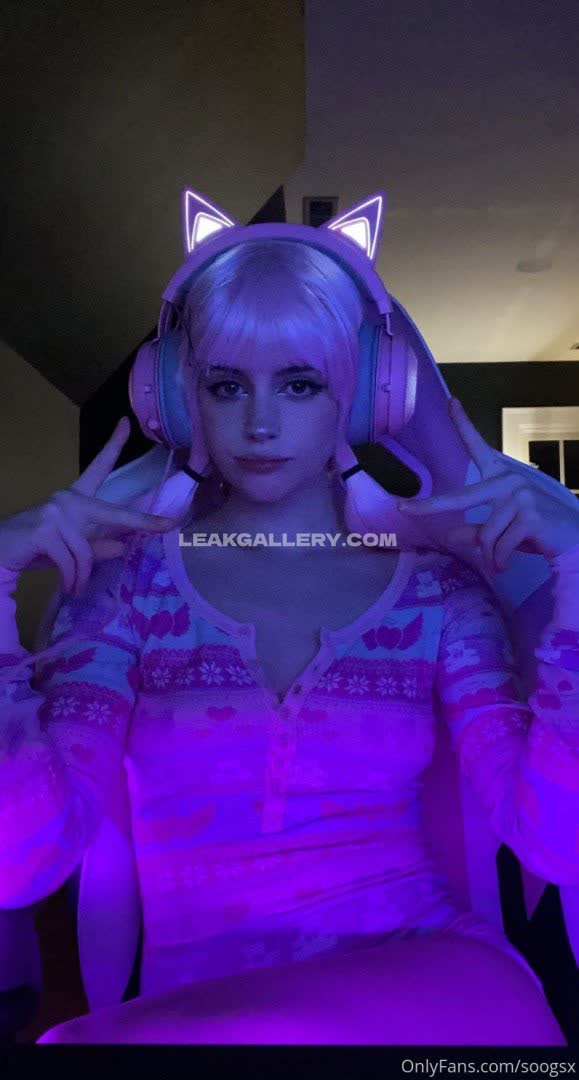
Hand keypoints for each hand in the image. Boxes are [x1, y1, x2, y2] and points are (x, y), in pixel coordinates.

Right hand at [0, 416, 176, 595]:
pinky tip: (67, 587)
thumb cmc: (34, 549)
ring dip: (82, 576)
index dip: (113, 445)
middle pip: (112, 512)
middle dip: (142, 522)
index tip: (126, 423)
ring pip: (86, 551)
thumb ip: (94, 546)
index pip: (98, 467)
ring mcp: (55, 513)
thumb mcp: (69, 549)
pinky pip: (71, 561)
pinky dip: (71, 579)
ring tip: (75, 587)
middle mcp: (67, 500)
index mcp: (74, 498)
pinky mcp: (45, 531)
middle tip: (167, 526)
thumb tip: (123, 546)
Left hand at [398, 398, 578, 573]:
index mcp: (501, 476)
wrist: (573, 538)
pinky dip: (500, 561)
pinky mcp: (530, 515)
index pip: (478, 446)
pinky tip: (507, 564)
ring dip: (490, 556)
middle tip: (402, 509)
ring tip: (501, 561)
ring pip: (485, 535)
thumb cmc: (535, 532)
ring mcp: (520, 496)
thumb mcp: (502, 529)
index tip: (450, 401)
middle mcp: (509, 480)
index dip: (463, 423)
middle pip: (461, 497)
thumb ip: (477, 530)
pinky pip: (499, 546)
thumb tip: (449, 536)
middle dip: (430, 506)